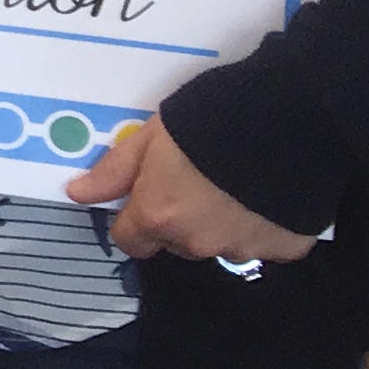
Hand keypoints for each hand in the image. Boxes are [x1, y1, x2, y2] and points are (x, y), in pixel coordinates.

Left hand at [65, 116, 313, 268]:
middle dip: (180, 219)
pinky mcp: (287, 247)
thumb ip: (115, 170)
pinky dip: (262, 224)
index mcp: (160, 216)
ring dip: (222, 223)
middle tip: (197, 179)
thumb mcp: (152, 135)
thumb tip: (77, 193)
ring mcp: (245, 249)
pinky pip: (264, 243)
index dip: (135, 219)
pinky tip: (270, 192)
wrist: (291, 120)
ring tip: (237, 182)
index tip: (148, 196)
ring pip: (220, 244)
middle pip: (177, 242)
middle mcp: (199, 242)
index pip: (131, 241)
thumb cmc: (209, 119)